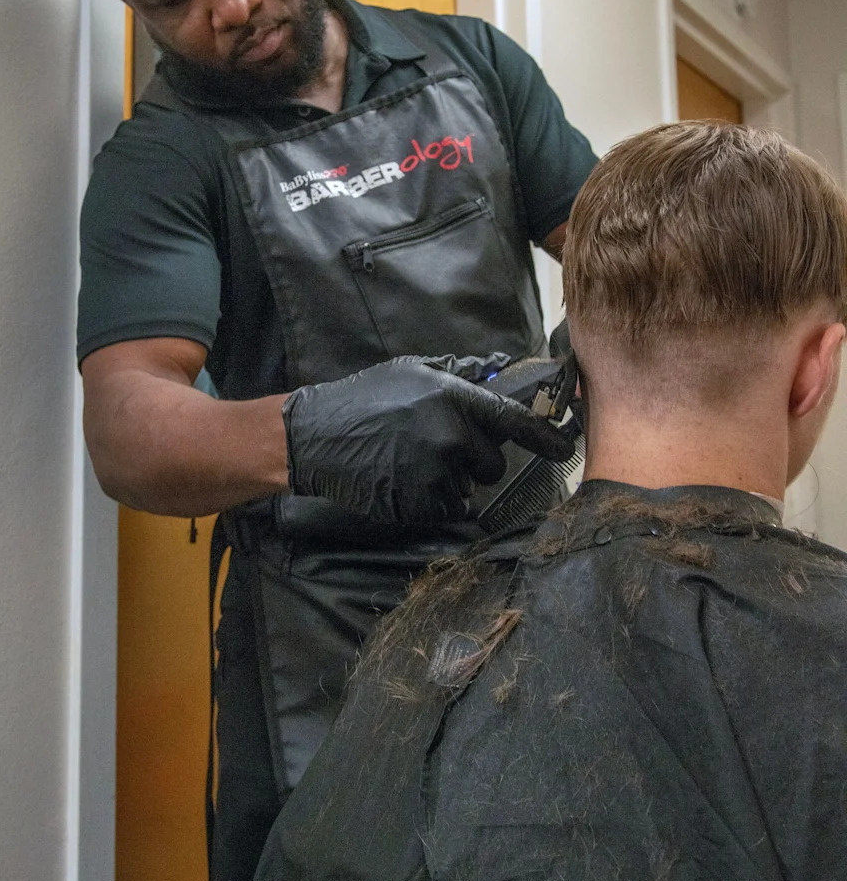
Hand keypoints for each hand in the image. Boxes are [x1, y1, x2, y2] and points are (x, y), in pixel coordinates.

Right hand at [281, 355, 572, 525]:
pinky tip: (404, 481)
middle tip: (438, 450)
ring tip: (412, 463)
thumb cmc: (364, 399)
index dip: (545, 437)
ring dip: (449, 481)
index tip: (563, 448)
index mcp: (455, 399)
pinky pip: (445, 509)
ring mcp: (437, 472)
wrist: (317, 435)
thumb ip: (458, 374)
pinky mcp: (421, 503)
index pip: (515, 421)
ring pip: (468, 488)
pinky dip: (431, 502)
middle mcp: (452, 436)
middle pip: (493, 464)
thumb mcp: (412, 372)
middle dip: (474, 462)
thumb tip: (497, 370)